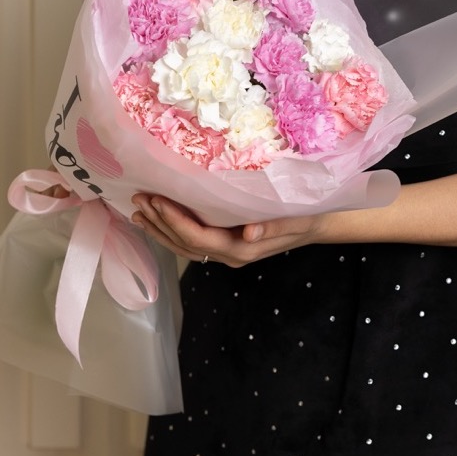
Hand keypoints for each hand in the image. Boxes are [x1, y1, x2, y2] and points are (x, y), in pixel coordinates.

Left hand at [130, 193, 325, 267]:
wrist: (317, 225)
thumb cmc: (307, 216)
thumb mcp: (296, 219)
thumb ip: (273, 227)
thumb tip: (249, 233)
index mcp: (242, 250)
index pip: (200, 238)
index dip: (176, 221)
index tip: (157, 200)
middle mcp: (230, 256)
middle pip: (186, 244)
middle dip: (160, 223)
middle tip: (139, 200)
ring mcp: (227, 254)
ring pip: (185, 247)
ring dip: (161, 229)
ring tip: (140, 212)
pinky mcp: (226, 245)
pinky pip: (193, 243)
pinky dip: (173, 232)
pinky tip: (160, 220)